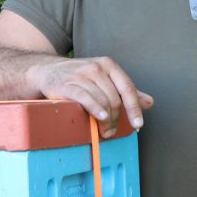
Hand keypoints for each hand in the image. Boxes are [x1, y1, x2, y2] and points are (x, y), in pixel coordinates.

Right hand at [26, 55, 153, 135]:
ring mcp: (81, 75)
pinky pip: (85, 98)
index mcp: (108, 65)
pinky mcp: (67, 85)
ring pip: (102, 101)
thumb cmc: (79, 77)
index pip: (127, 87)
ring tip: (104, 131)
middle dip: (116, 119)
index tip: (138, 124)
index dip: (134, 107)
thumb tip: (149, 102)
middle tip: (112, 132)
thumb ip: (125, 90)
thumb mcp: (104, 78)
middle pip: (114, 98)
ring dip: (106, 121)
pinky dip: (95, 110)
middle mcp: (96, 68)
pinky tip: (100, 118)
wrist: (47, 71)